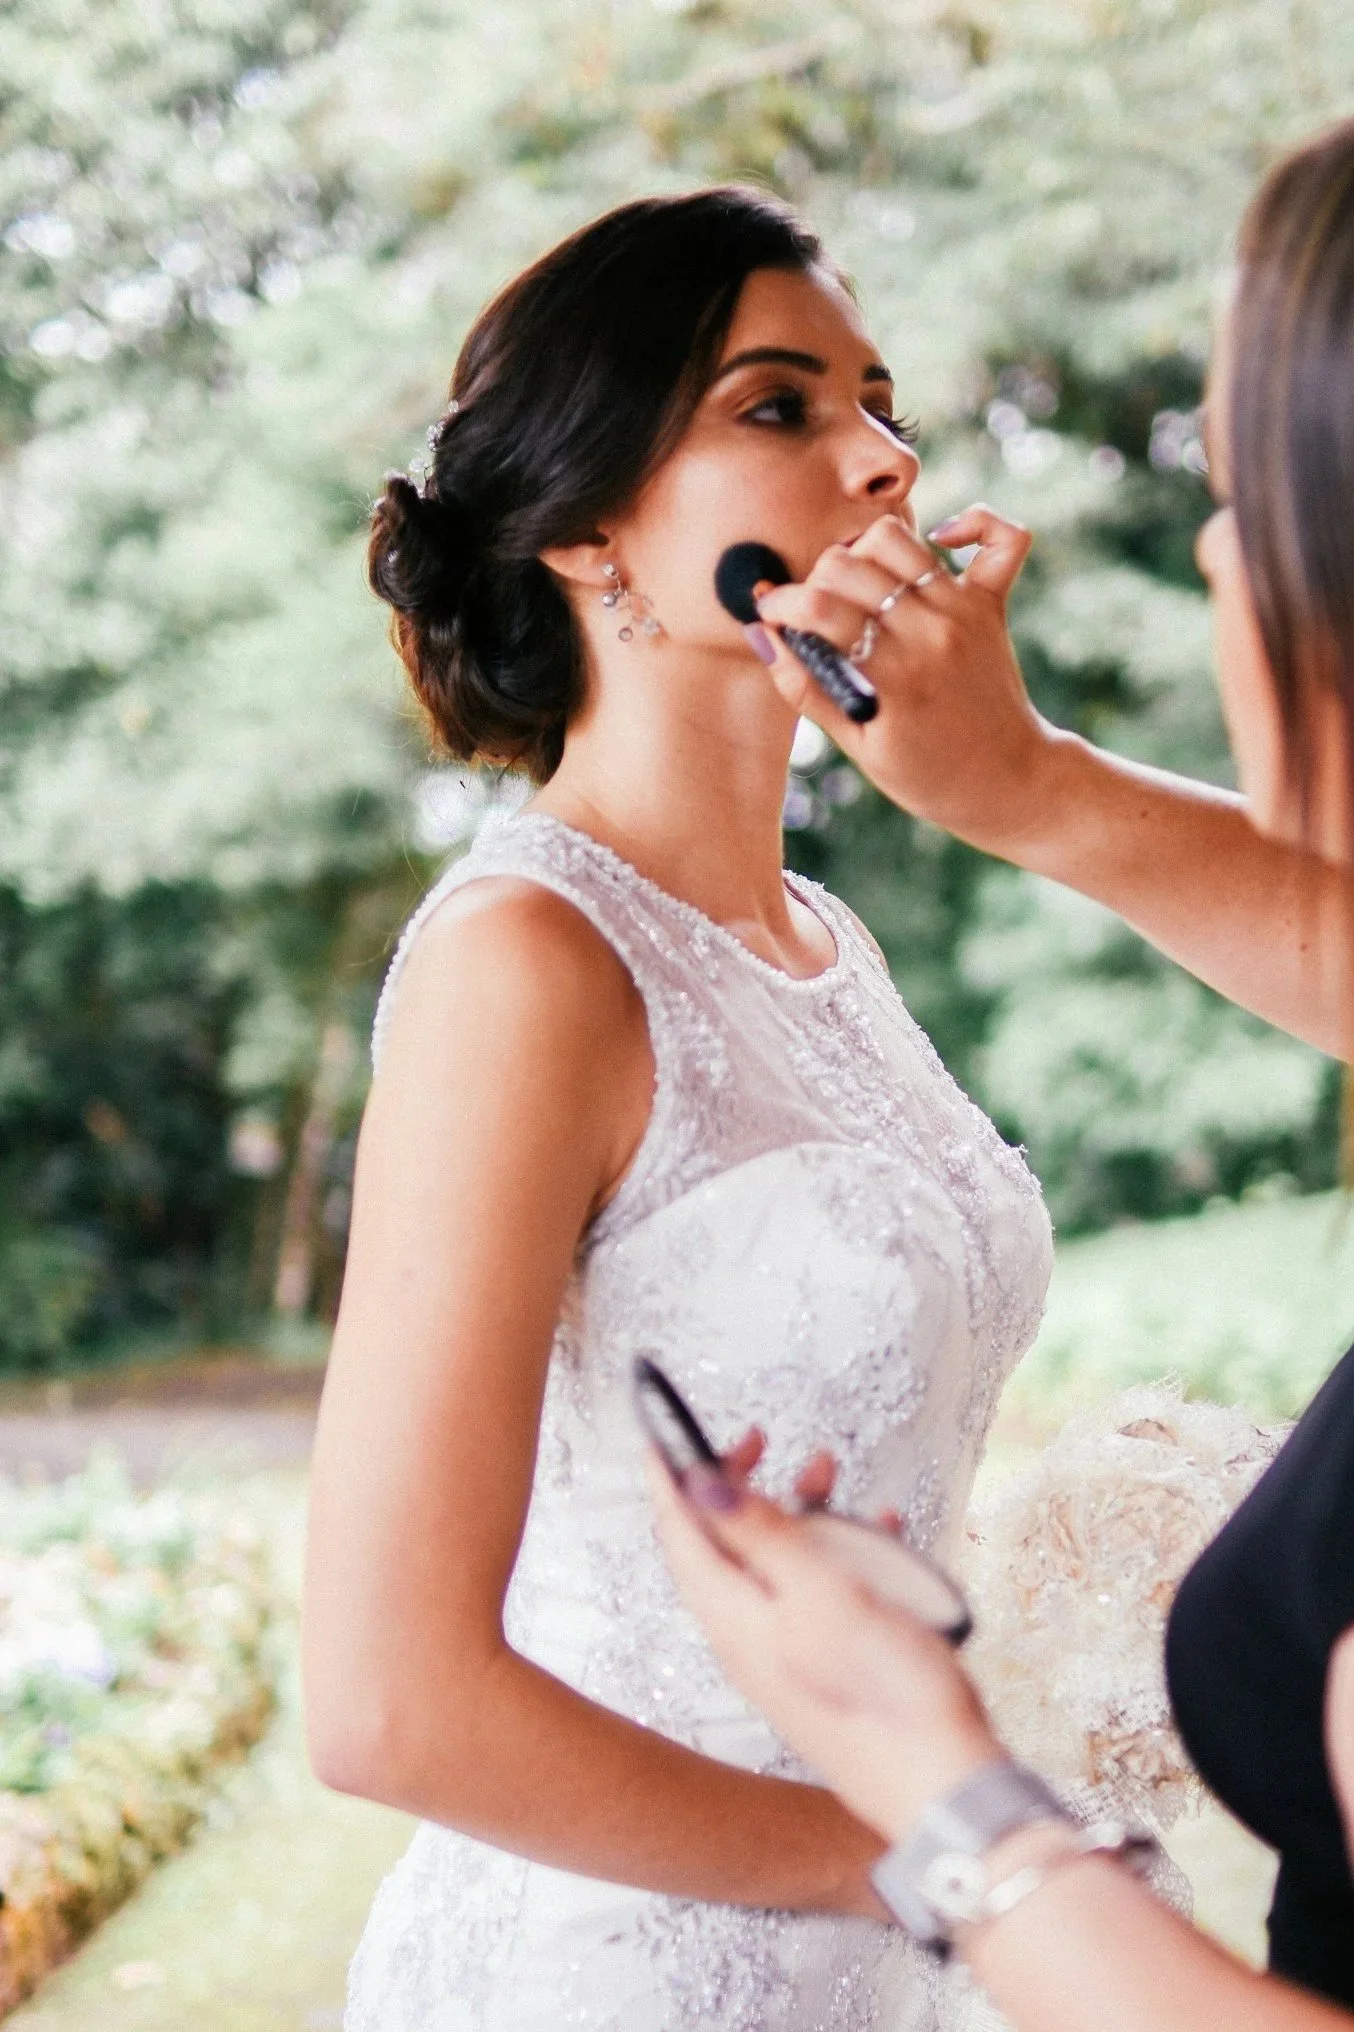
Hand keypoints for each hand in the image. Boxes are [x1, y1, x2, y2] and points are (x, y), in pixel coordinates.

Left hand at [648, 1452, 1001, 1846]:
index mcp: (736, 1619)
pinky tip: (880, 1529)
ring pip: (776, 1563)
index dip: (670, 1477)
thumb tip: (698, 1482)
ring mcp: (790, 1653)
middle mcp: (751, 1637)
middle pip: (723, 1545)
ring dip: (797, 1509)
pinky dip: (842, 1551)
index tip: (663, 1432)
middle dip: (736, 1483)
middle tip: (758, 1440)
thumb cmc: (887, 1696)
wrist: (943, 1790)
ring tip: (829, 1470)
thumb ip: (761, 1535)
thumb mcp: (822, 1594)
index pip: (682, 1535)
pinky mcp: (829, 1664)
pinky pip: (821, 1591)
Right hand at [751, 508, 1066, 857]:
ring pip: (897, 539)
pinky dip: (972, 523)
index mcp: (894, 677)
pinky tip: (941, 539)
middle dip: (814, 579)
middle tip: (811, 609)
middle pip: (848, 564)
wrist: (1009, 782)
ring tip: (855, 583)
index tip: (768, 612)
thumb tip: (763, 637)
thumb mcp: (859, 747)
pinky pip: (1000, 539)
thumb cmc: (928, 775)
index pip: (819, 609)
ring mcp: (964, 612)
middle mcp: (931, 633)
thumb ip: (808, 691)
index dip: (780, 604)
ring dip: (863, 550)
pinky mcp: (991, 604)